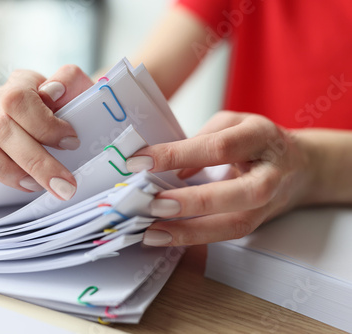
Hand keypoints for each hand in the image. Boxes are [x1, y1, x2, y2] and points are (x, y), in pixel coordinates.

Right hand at [0, 65, 92, 199]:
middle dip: (36, 162)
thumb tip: (52, 90)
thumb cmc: (72, 111)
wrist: (69, 125)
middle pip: (0, 128)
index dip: (45, 125)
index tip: (71, 142)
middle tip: (64, 186)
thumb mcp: (80, 91)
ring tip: (32, 186)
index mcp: (20, 86)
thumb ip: (70, 80)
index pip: (19, 100)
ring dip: (3, 169)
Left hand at [125, 111, 312, 245]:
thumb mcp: (232, 124)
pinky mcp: (259, 222)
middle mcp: (271, 173)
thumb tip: (174, 170)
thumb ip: (202, 140)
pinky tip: (166, 237)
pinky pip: (228, 234)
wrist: (300, 167)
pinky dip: (195, 237)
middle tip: (153, 203)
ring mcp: (268, 203)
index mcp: (261, 136)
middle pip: (238, 193)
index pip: (218, 147)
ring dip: (191, 231)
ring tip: (152, 232)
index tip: (140, 161)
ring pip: (235, 224)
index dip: (177, 154)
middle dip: (193, 201)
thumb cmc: (257, 141)